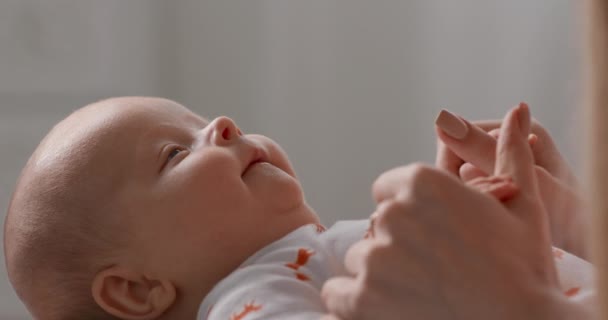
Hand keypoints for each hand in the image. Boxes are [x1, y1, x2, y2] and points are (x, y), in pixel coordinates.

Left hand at [322, 105, 586, 319]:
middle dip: (396, 242)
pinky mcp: (361, 298)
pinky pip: (336, 292)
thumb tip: (517, 111)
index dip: (409, 212)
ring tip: (419, 289)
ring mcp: (374, 257)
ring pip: (360, 258)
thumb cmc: (524, 268)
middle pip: (375, 225)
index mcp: (422, 183)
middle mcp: (392, 214)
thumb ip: (509, 154)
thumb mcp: (524, 205)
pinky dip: (352, 301)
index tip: (431, 233)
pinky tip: (386, 306)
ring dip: (380, 273)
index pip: (388, 188)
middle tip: (433, 267)